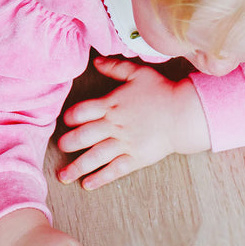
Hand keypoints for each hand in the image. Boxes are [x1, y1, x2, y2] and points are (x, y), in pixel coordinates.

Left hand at [57, 56, 210, 189]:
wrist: (184, 114)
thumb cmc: (162, 92)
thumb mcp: (138, 73)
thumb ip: (115, 68)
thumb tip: (96, 60)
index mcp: (111, 104)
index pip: (82, 111)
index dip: (70, 117)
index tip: (65, 122)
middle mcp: (114, 125)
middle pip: (83, 136)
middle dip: (68, 143)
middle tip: (60, 147)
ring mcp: (124, 143)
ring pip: (95, 157)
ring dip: (77, 167)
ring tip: (63, 176)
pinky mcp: (135, 158)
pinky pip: (113, 170)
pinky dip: (99, 178)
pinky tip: (87, 184)